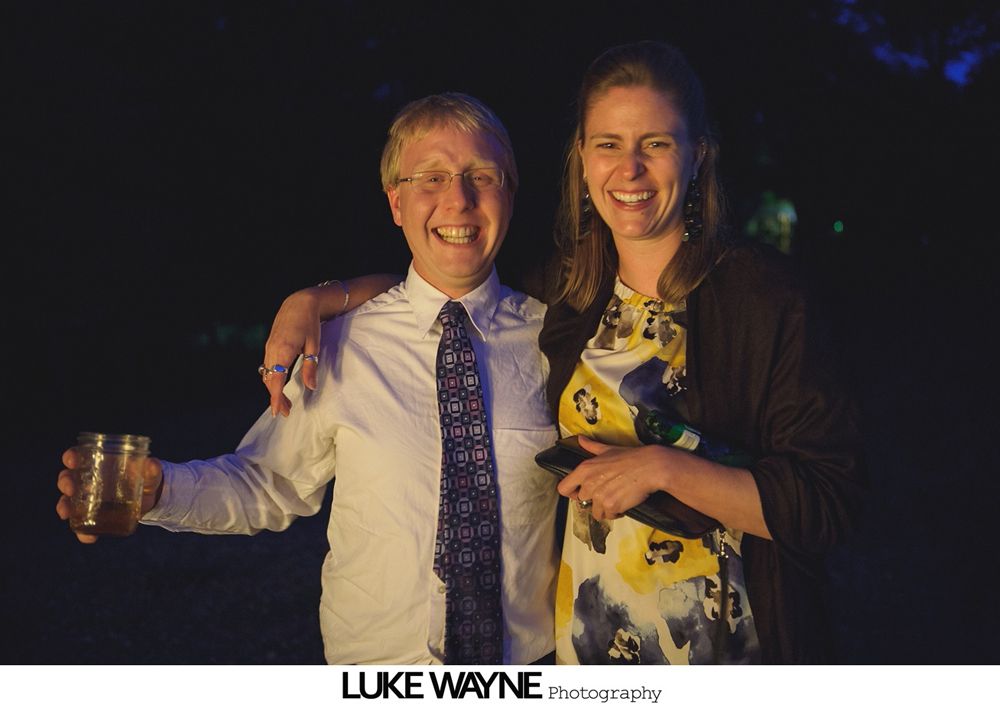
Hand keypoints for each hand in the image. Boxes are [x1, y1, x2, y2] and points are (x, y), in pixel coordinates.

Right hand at [56, 448, 162, 543]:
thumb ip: (152, 469)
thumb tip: (152, 464)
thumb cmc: (146, 478)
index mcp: (99, 463)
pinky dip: (82, 532)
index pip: (78, 456)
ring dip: (64, 507)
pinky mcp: (94, 516)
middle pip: (68, 478)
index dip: (71, 457)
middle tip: (70, 489)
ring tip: (66, 514)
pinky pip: (82, 524)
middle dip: (65, 483)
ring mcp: (88, 499)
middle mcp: (88, 480)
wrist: (152, 499)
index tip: (72, 461)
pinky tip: (88, 537)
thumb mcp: (150, 473)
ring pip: (68, 501)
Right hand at [262, 288, 323, 416]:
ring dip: (273, 389)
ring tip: (284, 402)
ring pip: (267, 374)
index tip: (277, 412)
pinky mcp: (269, 345)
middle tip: (286, 412)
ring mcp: (269, 347)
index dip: (275, 398)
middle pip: (270, 380)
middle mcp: (272, 350)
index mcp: (283, 351)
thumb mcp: (313, 346)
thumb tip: (311, 387)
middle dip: (275, 398)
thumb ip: (310, 367)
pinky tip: (279, 384)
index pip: (276, 380)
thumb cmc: (309, 323)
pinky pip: (267, 366)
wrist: (299, 302)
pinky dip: (271, 378)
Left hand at [556, 437, 673, 521]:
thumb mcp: (608, 449)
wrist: (651, 467)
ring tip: (616, 499)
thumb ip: (591, 446)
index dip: (571, 492)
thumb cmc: (631, 457)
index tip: (580, 493)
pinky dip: (616, 513)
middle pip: (581, 502)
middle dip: (593, 500)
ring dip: (605, 509)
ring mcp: (600, 496)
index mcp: (584, 469)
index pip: (563, 488)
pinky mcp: (612, 506)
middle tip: (606, 494)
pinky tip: (623, 503)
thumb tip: (580, 439)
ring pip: (595, 512)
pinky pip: (609, 516)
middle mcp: (589, 484)